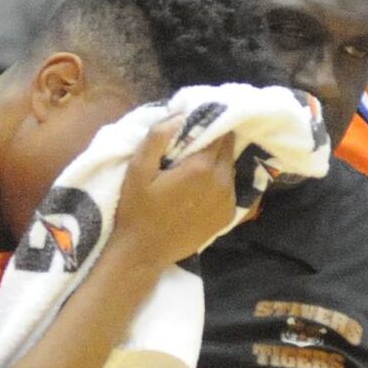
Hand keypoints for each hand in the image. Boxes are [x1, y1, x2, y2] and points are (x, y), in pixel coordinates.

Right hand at [112, 121, 239, 268]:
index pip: (218, 132)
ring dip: (217, 160)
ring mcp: (227, 201)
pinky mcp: (227, 216)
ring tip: (197, 160)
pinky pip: (229, 187)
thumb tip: (179, 115)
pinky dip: (219, 180)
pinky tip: (201, 184)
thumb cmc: (137, 210)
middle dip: (215, 139)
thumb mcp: (137, 170)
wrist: (144, 253)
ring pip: (229, 167)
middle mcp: (222, 182)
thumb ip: (157, 138)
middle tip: (196, 137)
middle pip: (227, 148)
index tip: (198, 119)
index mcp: (201, 168)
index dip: (209, 122)